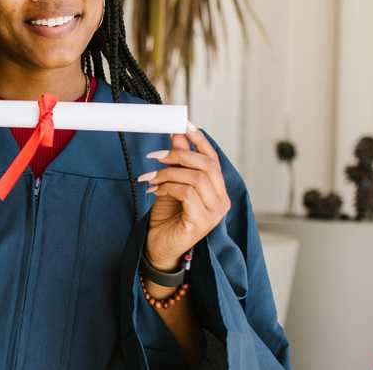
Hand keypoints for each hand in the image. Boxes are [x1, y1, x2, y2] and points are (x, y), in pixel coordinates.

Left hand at [137, 121, 231, 269]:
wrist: (158, 247)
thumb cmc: (167, 217)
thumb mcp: (171, 183)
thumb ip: (178, 162)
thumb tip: (178, 134)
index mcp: (217, 190)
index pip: (213, 159)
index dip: (199, 141)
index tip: (183, 125)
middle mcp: (221, 201)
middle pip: (206, 165)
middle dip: (179, 155)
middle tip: (156, 157)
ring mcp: (214, 214)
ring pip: (196, 178)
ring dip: (168, 173)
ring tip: (151, 178)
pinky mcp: (201, 223)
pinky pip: (186, 193)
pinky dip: (167, 187)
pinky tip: (154, 191)